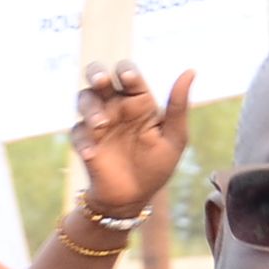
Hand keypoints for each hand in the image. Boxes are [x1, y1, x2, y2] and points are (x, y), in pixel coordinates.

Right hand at [72, 64, 196, 224]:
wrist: (133, 198)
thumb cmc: (157, 166)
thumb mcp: (175, 138)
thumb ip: (178, 106)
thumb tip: (190, 70)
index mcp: (139, 101)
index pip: (130, 76)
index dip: (128, 71)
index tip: (130, 78)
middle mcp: (116, 107)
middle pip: (98, 78)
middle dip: (96, 73)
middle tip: (101, 79)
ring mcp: (97, 124)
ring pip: (84, 99)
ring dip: (89, 107)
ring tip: (100, 125)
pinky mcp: (84, 142)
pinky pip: (77, 133)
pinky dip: (83, 141)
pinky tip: (92, 154)